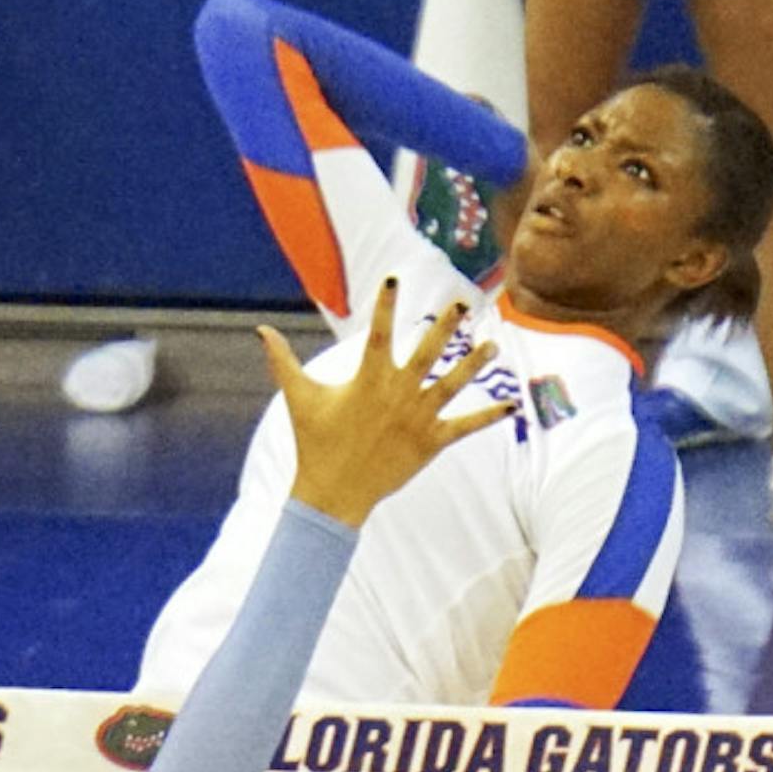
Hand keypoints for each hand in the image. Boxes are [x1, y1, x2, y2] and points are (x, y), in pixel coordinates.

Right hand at [259, 279, 513, 528]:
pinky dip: (488, 416)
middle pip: (427, 353)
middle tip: (464, 304)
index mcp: (367, 379)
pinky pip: (465, 427)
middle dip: (446, 327)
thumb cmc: (314, 441)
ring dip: (474, 364)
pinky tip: (512, 405)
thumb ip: (282, 361)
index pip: (379, 333)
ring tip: (493, 344)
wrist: (334, 493)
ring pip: (452, 385)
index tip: (393, 278)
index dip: (385, 305)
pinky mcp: (431, 442)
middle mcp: (397, 394)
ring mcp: (417, 418)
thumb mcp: (298, 397)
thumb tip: (260, 330)